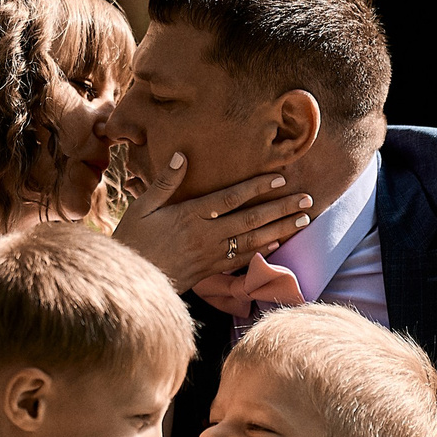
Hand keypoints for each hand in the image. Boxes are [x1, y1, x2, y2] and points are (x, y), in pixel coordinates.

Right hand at [111, 152, 311, 292]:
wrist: (130, 281)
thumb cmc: (133, 240)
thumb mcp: (142, 207)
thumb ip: (165, 182)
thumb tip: (182, 155)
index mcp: (190, 215)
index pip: (230, 198)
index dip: (256, 187)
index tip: (279, 178)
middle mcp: (206, 235)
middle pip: (250, 219)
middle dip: (280, 208)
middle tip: (306, 200)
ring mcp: (211, 255)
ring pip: (252, 240)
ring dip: (279, 229)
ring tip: (302, 219)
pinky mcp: (210, 270)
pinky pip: (242, 260)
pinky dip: (262, 251)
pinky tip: (279, 244)